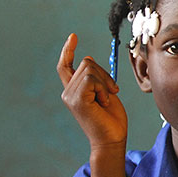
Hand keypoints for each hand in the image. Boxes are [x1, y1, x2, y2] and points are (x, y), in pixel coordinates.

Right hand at [57, 33, 128, 150]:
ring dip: (105, 82)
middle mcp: (68, 92)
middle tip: (112, 91)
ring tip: (107, 99)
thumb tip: (89, 59)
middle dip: (104, 73)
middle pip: (86, 63)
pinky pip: (92, 79)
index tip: (73, 36)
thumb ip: (96, 79)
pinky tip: (104, 102)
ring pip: (90, 69)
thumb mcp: (105, 93)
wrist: (112, 140)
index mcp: (74, 90)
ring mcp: (70, 96)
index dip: (68, 50)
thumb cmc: (111, 120)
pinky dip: (103, 88)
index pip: (65, 66)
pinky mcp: (76, 99)